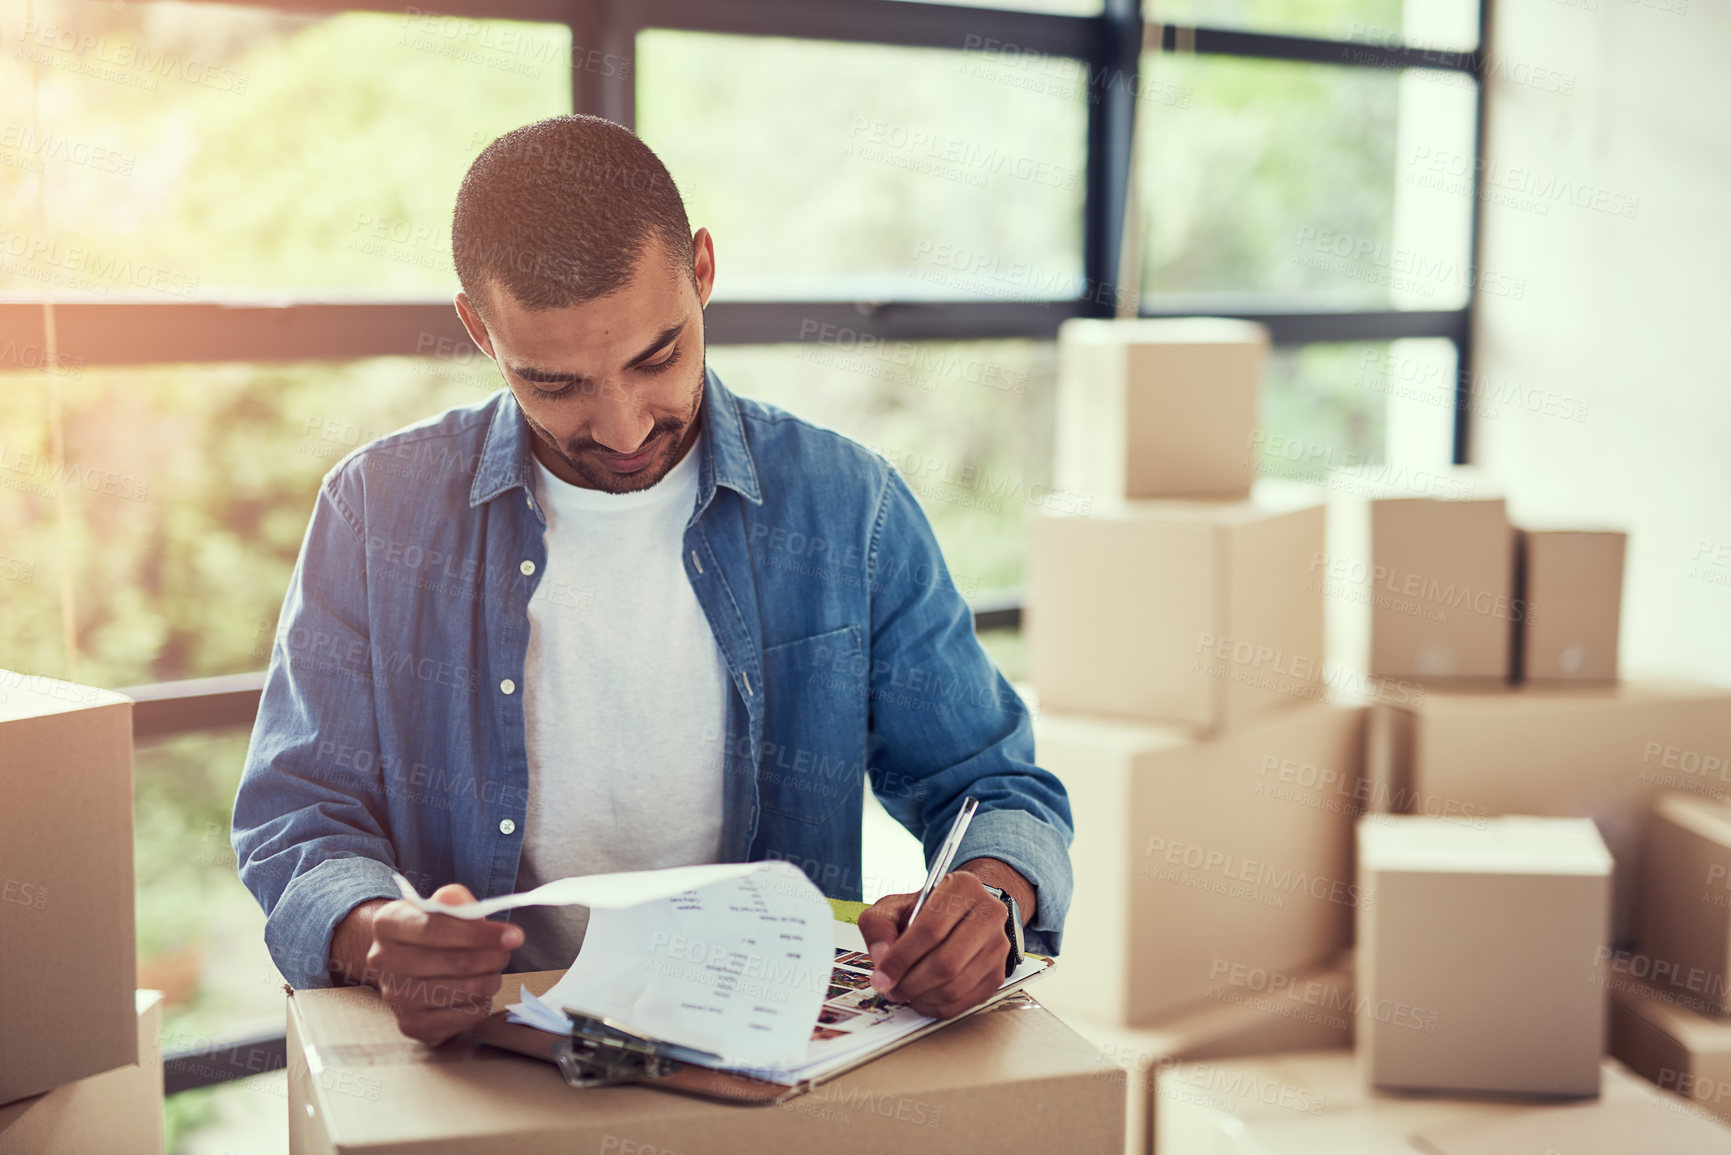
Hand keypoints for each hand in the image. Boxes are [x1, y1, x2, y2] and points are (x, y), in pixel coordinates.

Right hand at [333, 884, 523, 1045]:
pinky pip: (463, 1017)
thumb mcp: (441, 904)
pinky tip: (478, 992)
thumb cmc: (431, 927)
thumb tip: (476, 914)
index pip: (435, 929)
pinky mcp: (410, 1025)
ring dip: (490, 980)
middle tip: (506, 953)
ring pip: (464, 991)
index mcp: (388, 924)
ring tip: (492, 970)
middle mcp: (383, 962)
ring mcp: (394, 997)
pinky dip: (480, 1004)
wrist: (404, 961)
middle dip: (492, 958)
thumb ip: (457, 902)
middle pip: (455, 962)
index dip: (479, 934)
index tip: (514, 936)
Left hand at [856, 870, 1009, 1019]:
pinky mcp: (998, 972)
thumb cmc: (925, 911)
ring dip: (922, 997)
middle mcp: (989, 914)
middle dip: (911, 983)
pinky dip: (937, 1006)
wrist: (960, 914)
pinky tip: (922, 997)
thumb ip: (878, 926)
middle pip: (946, 962)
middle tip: (890, 990)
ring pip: (956, 986)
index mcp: (963, 888)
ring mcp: (998, 945)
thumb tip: (882, 958)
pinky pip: (965, 1001)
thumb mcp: (894, 906)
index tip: (881, 977)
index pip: (930, 930)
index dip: (901, 959)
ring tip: (904, 992)